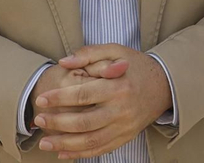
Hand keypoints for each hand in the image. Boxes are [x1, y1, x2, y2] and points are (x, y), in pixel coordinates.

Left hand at [34, 44, 170, 159]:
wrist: (163, 85)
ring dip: (64, 145)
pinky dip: (80, 155)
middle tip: (39, 120)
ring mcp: (124, 127)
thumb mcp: (115, 50)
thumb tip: (64, 61)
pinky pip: (100, 150)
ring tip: (45, 143)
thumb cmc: (135, 65)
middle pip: (84, 122)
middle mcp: (121, 110)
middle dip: (57, 123)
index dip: (59, 98)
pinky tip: (63, 153)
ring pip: (90, 142)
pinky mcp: (125, 137)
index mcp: (118, 86)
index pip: (82, 95)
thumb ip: (89, 54)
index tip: (42, 99)